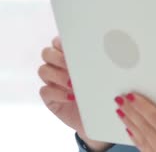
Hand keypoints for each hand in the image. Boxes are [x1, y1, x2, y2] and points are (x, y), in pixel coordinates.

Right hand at [38, 36, 109, 150]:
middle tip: (72, 67)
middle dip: (58, 58)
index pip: (59, 41)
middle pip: (46, 53)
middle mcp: (58, 66)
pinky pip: (44, 90)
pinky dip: (57, 93)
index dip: (63, 43)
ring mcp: (53, 82)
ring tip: (74, 84)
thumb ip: (102, 59)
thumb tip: (112, 47)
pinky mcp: (50, 98)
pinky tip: (71, 97)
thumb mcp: (107, 73)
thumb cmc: (107, 91)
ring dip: (58, 75)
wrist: (102, 115)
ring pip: (43, 70)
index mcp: (71, 56)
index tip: (75, 50)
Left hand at [115, 93, 155, 151]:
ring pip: (142, 140)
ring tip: (121, 111)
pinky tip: (130, 131)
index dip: (144, 107)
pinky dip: (136, 139)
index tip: (133, 96)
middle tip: (120, 99)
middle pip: (147, 129)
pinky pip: (144, 151)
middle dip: (132, 113)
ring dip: (130, 124)